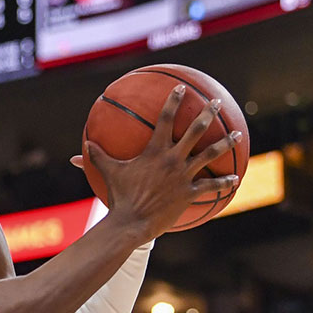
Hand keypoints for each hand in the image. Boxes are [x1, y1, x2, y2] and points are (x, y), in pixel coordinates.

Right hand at [71, 86, 240, 241]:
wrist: (132, 223)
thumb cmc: (119, 197)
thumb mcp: (108, 173)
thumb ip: (96, 158)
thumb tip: (76, 153)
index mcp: (155, 151)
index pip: (166, 119)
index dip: (174, 102)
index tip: (182, 89)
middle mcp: (173, 159)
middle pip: (195, 131)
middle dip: (208, 113)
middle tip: (217, 102)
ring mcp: (183, 176)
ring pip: (210, 154)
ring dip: (225, 143)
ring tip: (237, 134)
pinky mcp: (190, 193)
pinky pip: (211, 186)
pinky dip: (224, 182)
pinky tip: (236, 179)